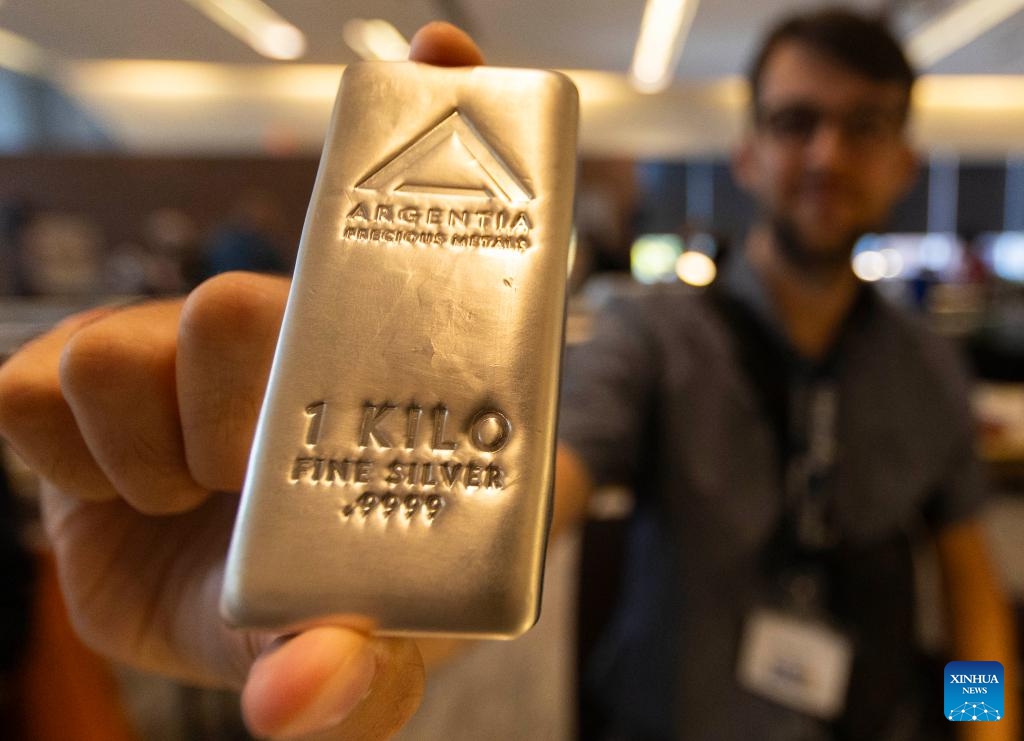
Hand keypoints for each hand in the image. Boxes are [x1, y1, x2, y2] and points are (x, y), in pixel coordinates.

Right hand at [0, 23, 482, 739]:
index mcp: (369, 364)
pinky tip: (127, 490)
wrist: (237, 628)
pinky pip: (27, 390)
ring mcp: (166, 350)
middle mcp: (274, 334)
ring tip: (192, 499)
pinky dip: (70, 465)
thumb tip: (298, 696)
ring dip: (152, 459)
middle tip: (251, 480)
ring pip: (123, 348)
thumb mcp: (368, 656)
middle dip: (237, 415)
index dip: (434, 114)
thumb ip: (354, 684)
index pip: (408, 221)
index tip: (450, 48)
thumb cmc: (333, 608)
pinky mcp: (72, 387)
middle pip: (235, 303)